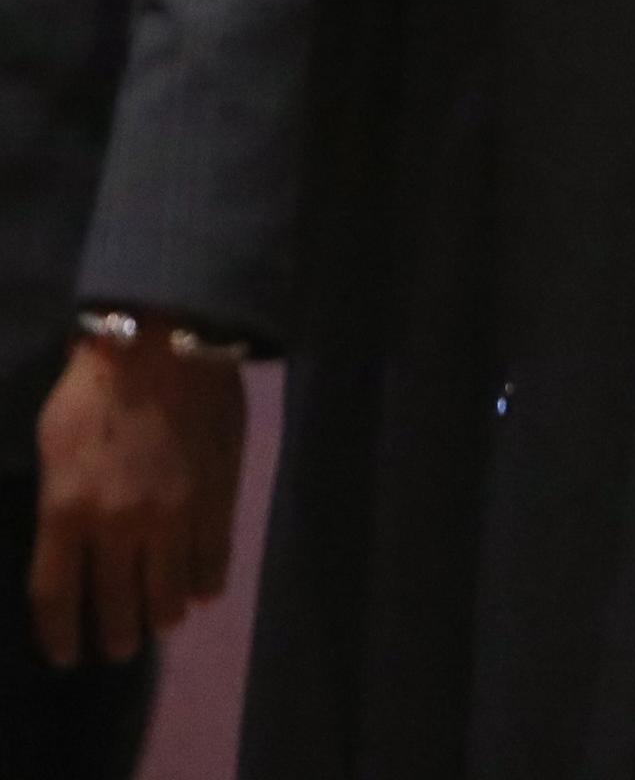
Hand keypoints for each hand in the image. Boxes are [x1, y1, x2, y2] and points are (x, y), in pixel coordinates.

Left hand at [29, 328, 244, 666]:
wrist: (164, 344)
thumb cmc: (93, 392)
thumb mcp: (52, 450)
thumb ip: (60, 504)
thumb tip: (71, 543)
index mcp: (67, 511)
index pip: (57, 596)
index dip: (60, 636)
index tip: (66, 655)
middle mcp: (119, 525)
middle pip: (115, 605)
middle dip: (115, 636)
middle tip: (117, 648)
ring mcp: (173, 515)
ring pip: (168, 592)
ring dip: (162, 616)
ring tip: (161, 622)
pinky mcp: (216, 498)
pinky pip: (213, 559)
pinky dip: (206, 583)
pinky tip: (201, 592)